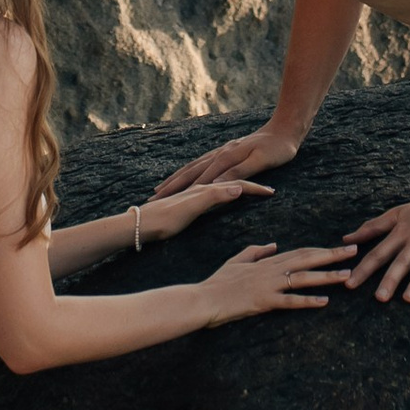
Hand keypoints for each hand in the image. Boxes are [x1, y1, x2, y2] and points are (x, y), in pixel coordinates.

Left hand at [138, 175, 275, 245]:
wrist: (138, 225)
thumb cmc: (163, 219)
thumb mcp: (191, 208)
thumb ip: (214, 196)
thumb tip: (238, 188)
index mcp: (203, 189)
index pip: (235, 185)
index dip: (254, 189)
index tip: (271, 192)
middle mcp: (198, 189)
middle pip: (228, 184)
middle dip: (248, 187)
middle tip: (266, 189)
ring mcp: (190, 196)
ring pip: (217, 187)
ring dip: (234, 188)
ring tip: (247, 190)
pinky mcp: (184, 205)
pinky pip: (207, 195)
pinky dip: (218, 193)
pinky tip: (214, 198)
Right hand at [153, 122, 299, 197]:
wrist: (285, 128)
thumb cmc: (277, 149)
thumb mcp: (261, 162)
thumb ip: (238, 172)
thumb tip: (216, 184)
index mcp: (226, 158)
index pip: (198, 178)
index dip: (180, 191)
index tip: (163, 202)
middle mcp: (219, 154)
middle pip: (190, 171)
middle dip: (171, 185)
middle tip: (152, 198)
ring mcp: (221, 151)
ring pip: (193, 166)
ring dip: (176, 177)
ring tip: (160, 187)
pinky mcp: (225, 151)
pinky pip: (200, 163)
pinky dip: (188, 171)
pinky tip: (185, 175)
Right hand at [197, 238, 356, 324]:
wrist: (204, 299)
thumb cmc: (218, 282)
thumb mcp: (237, 260)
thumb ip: (256, 251)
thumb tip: (272, 244)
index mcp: (266, 261)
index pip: (299, 252)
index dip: (320, 249)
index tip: (338, 247)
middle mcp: (271, 270)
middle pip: (307, 259)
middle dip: (332, 255)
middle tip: (354, 252)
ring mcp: (269, 285)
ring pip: (304, 278)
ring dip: (327, 276)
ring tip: (347, 275)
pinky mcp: (264, 301)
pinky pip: (290, 301)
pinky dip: (308, 300)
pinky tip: (324, 301)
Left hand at [345, 183, 409, 302]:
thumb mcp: (398, 213)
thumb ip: (373, 226)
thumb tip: (346, 239)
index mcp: (403, 232)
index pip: (379, 253)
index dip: (364, 268)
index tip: (349, 284)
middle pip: (402, 261)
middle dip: (390, 279)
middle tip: (379, 298)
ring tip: (409, 298)